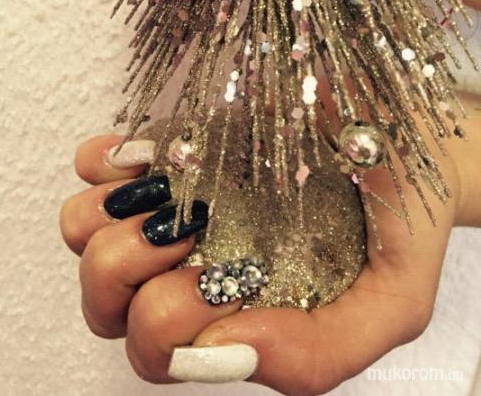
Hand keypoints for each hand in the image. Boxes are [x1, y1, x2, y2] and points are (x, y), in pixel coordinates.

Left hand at [59, 92, 479, 392]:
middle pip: (102, 297)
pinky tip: (155, 158)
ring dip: (115, 219)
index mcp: (233, 316)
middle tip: (195, 230)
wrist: (405, 138)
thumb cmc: (396, 219)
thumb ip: (326, 351)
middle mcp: (189, 269)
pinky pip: (92, 164)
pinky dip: (108, 163)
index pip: (153, 349)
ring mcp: (168, 207)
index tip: (226, 276)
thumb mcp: (392, 301)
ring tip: (176, 196)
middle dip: (133, 269)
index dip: (171, 322)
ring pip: (82, 233)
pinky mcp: (163, 149)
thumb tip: (234, 349)